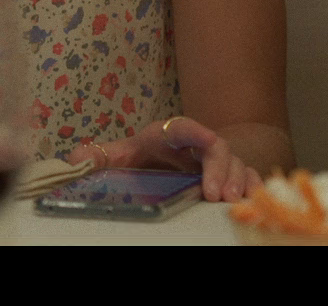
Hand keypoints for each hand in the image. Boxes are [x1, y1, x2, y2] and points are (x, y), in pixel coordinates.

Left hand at [64, 116, 263, 200]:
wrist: (164, 158)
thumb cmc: (143, 155)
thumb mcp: (121, 155)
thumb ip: (99, 156)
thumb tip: (74, 160)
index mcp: (169, 134)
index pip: (184, 127)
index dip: (197, 132)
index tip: (208, 140)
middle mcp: (197, 144)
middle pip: (217, 148)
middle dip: (220, 169)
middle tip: (217, 194)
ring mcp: (216, 160)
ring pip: (237, 163)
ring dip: (238, 181)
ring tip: (231, 201)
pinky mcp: (229, 175)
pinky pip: (248, 177)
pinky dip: (253, 187)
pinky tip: (252, 200)